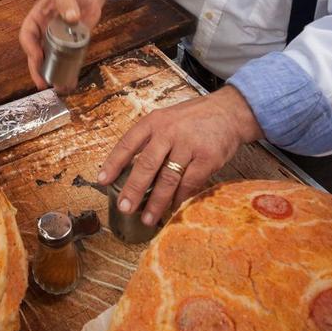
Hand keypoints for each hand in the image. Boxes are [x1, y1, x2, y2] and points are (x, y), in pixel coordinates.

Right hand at [19, 0, 113, 88]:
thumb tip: (70, 17)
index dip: (29, 48)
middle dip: (37, 69)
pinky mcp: (71, 45)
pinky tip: (70, 82)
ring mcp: (57, 41)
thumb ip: (67, 2)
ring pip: (50, 60)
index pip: (27, 35)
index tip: (37, 57)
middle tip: (42, 82)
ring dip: (52, 74)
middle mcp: (44, 33)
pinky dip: (67, 71)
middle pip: (36, 53)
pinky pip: (66, 60)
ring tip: (57, 87)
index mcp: (36, 19)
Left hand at [98, 87, 262, 225]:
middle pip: (146, 165)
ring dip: (156, 202)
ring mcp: (189, 145)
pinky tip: (173, 208)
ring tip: (148, 218)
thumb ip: (150, 140)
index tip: (102, 181)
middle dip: (133, 190)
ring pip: (168, 179)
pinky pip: (189, 184)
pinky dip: (179, 198)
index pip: (128, 143)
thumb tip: (129, 169)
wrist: (229, 112)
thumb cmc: (193, 119)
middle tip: (124, 208)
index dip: (113, 163)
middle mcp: (169, 132)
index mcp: (154, 122)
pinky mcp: (207, 158)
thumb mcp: (166, 120)